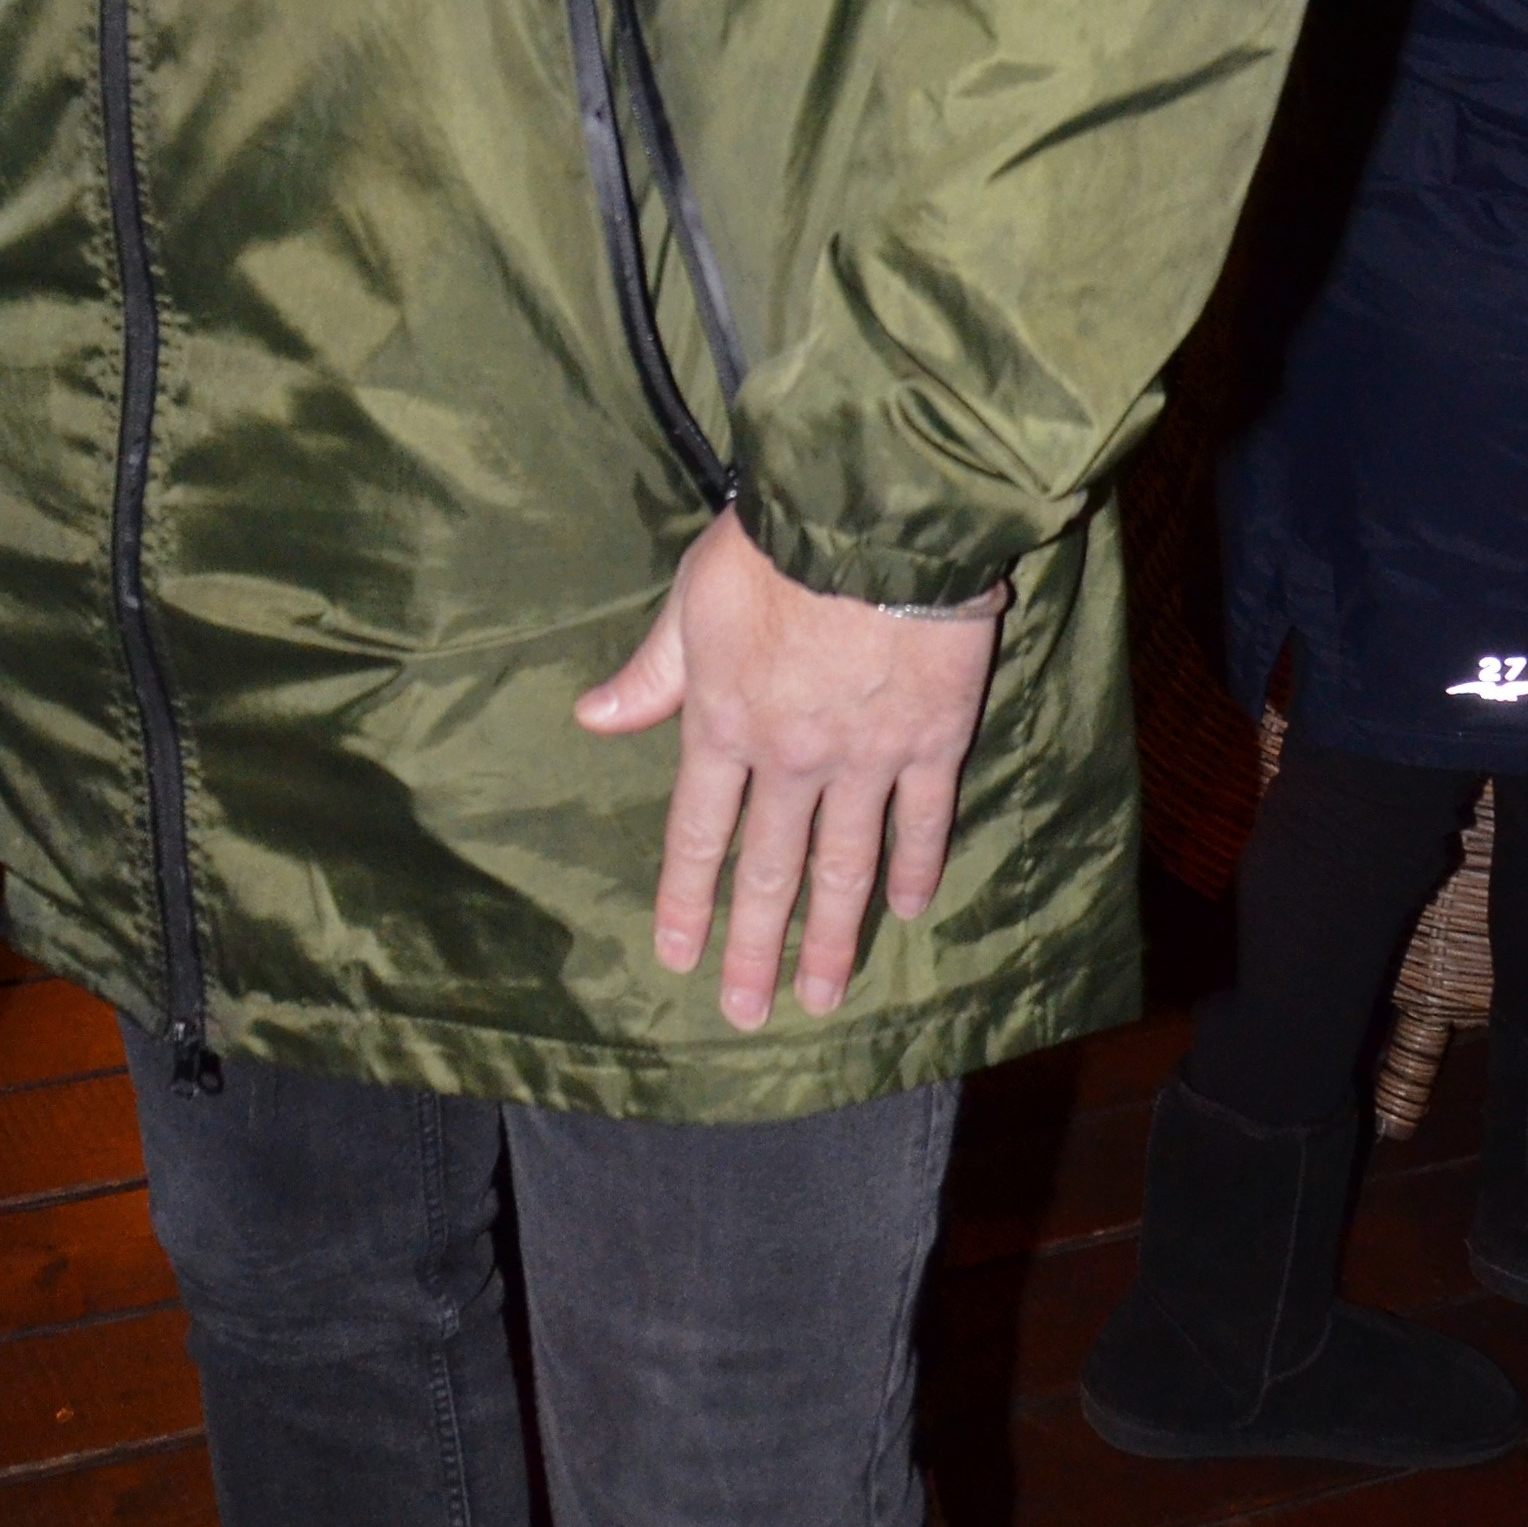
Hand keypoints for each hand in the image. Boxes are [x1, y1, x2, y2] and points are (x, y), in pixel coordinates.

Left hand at [575, 505, 1003, 1029]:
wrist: (875, 516)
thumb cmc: (772, 546)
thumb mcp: (691, 601)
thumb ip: (653, 672)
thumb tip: (593, 720)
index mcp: (724, 725)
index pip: (698, 832)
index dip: (687, 899)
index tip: (678, 959)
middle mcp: (792, 759)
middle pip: (770, 868)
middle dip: (755, 945)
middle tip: (746, 1010)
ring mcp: (868, 758)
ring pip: (847, 865)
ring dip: (834, 936)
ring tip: (825, 995)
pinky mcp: (934, 740)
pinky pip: (924, 820)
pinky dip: (917, 867)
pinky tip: (911, 910)